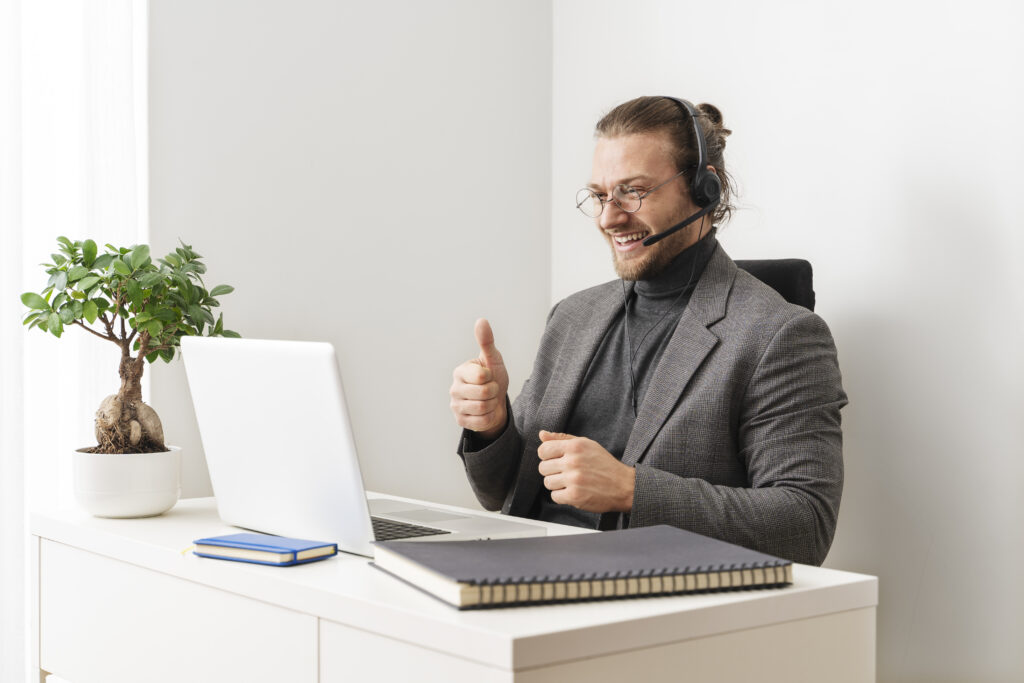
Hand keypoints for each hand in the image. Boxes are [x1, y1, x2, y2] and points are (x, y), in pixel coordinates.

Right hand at [450, 318, 509, 439]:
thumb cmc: (492, 378)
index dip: (491, 377)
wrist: (496, 401)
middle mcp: (454, 388)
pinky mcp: (460, 421)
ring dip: (492, 404)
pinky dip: (489, 417)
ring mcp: (455, 406)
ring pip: (483, 408)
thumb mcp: (493, 359)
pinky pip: (482, 422)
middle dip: (494, 392)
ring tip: (488, 400)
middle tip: (491, 389)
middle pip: (483, 394)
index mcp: (460, 371)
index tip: (489, 376)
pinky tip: (485, 412)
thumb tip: (481, 320)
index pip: (481, 376)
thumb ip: (486, 341)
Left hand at [537, 431, 634, 512]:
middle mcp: (573, 461)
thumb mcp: (586, 445)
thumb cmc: (605, 465)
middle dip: (552, 471)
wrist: (624, 486)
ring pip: (547, 483)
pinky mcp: (575, 496)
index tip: (555, 460)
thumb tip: (542, 434)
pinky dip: (562, 496)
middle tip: (566, 473)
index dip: (547, 456)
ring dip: (557, 485)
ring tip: (571, 482)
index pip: (543, 450)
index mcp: (575, 446)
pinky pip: (555, 496)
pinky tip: (574, 491)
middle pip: (543, 468)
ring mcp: (573, 479)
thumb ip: (562, 439)